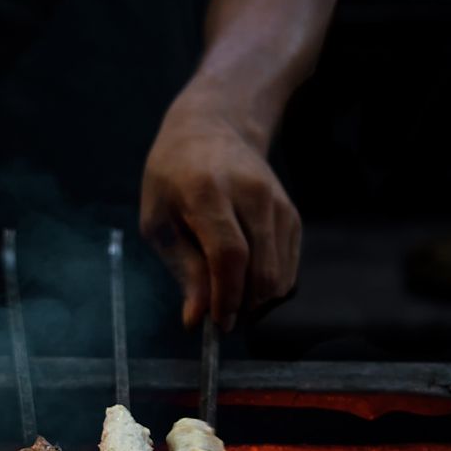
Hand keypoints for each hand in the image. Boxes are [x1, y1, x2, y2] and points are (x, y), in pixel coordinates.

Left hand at [140, 97, 300, 330]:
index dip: (226, 296)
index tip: (216, 323)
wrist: (213, 128)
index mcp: (208, 192)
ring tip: (231, 299)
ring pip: (280, 274)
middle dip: (243, 306)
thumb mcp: (158, 220)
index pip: (230, 254)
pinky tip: (245, 281)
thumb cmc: (173, 176)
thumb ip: (182, 269)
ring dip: (257, 301)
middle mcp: (251, 194)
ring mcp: (277, 203)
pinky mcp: (291, 214)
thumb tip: (196, 320)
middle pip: (261, 269)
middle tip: (221, 318)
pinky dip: (269, 286)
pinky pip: (288, 267)